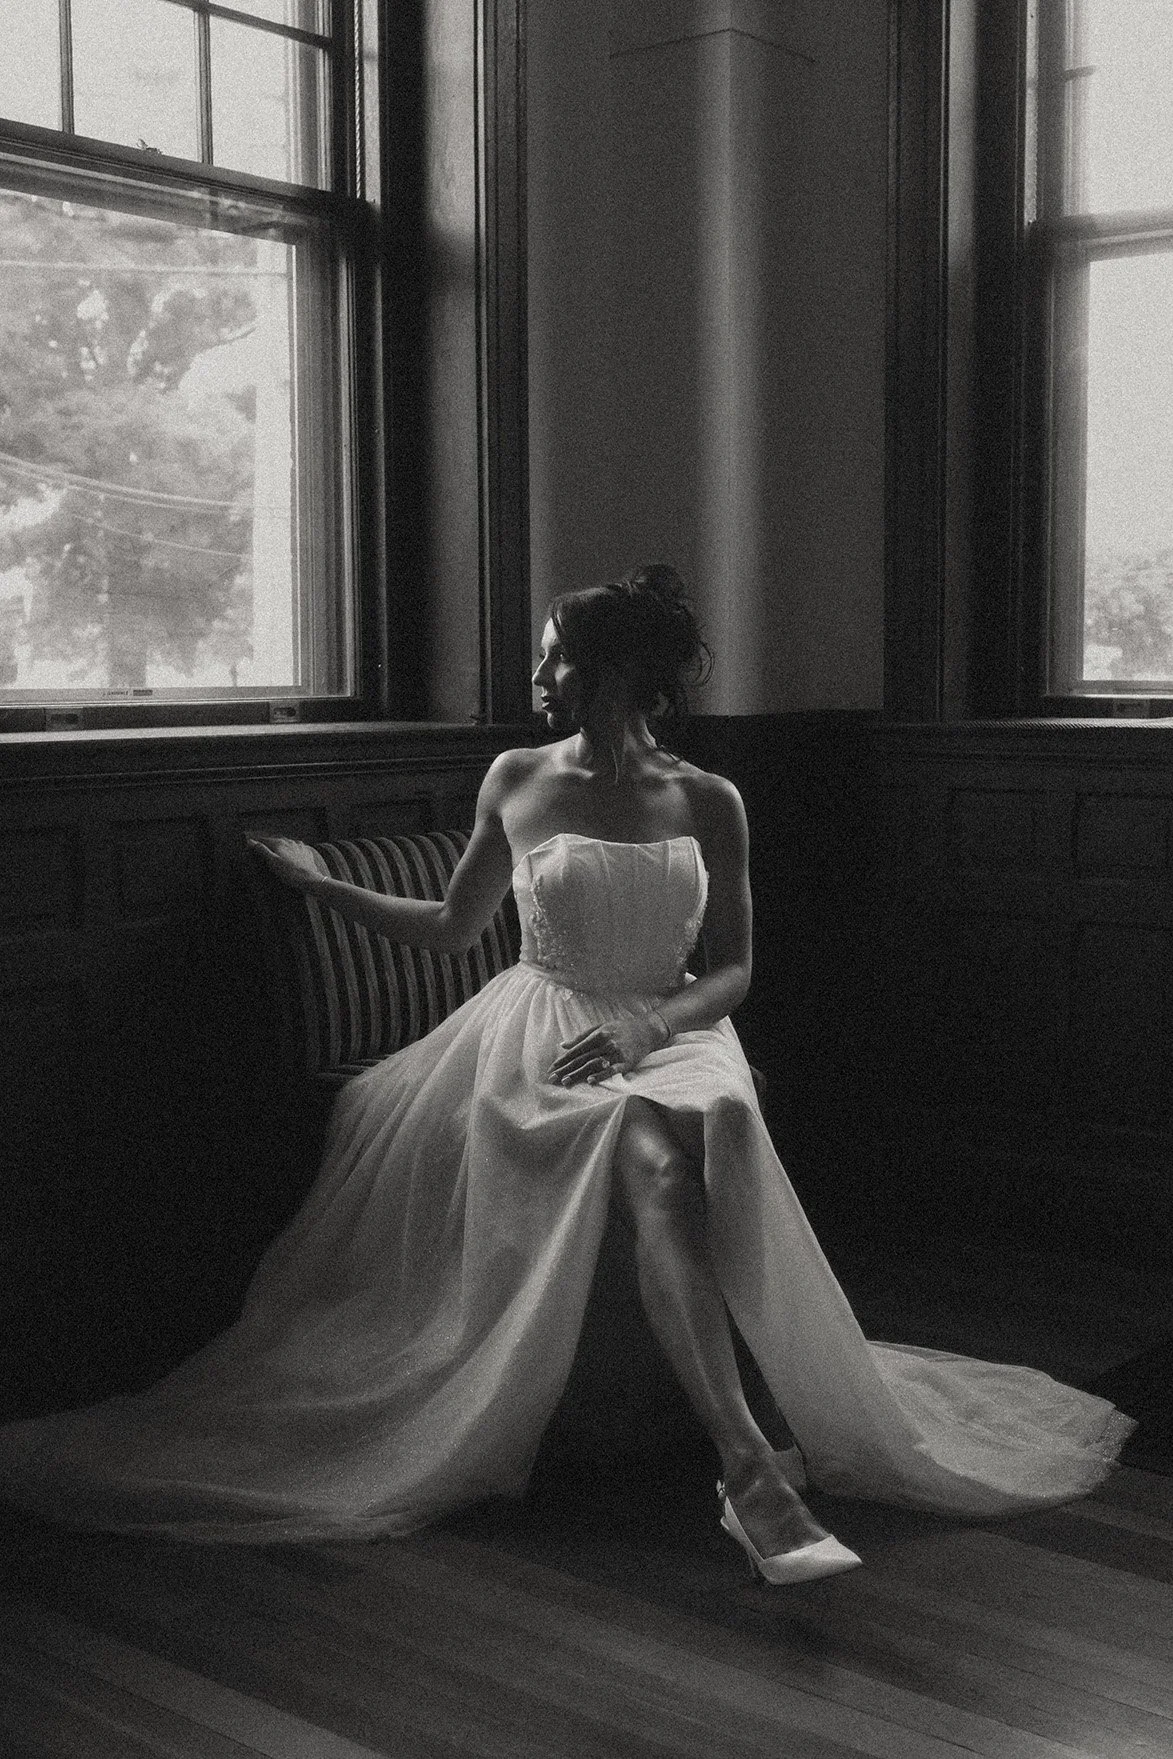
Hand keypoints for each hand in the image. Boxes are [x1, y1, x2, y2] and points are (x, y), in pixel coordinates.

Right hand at [248, 836, 329, 889]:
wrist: (309, 879)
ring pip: (287, 842)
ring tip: (277, 850)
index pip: (265, 839)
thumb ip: (262, 850)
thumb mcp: (272, 862)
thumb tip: (250, 841)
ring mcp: (299, 846)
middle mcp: (290, 841)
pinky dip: (292, 849)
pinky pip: (297, 847)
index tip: (251, 843)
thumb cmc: (289, 872)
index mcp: (280, 843)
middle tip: (263, 846)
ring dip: (281, 845)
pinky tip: (291, 853)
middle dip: (269, 843)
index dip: (258, 841)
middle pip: (276, 840)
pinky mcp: (306, 851)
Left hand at [548, 1013, 666, 1085]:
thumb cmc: (622, 1028)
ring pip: (593, 1065)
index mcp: (598, 1034)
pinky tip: (590, 1081)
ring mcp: (616, 1053)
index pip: (576, 1049)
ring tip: (566, 1082)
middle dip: (566, 1069)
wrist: (648, 1029)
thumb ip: (582, 1036)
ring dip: (578, 1074)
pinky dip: (600, 1075)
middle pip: (582, 1058)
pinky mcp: (627, 1062)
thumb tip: (563, 1044)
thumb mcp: (601, 1027)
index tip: (551, 1068)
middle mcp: (606, 1043)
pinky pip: (612, 1070)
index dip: (563, 1059)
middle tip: (552, 1078)